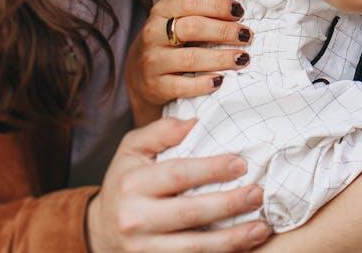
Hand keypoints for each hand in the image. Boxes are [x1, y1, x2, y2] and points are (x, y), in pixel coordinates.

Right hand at [86, 117, 270, 251]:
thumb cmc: (125, 182)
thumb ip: (161, 132)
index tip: (241, 164)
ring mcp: (144, 248)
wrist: (100, 230)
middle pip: (190, 213)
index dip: (212, 169)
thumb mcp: (132, 149)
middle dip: (229, 204)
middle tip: (258, 194)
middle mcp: (135, 218)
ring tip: (261, 228)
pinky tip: (243, 246)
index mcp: (132, 184)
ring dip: (232, 239)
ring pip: (194, 247)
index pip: (178, 174)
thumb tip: (195, 121)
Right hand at [128, 0, 253, 126]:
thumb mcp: (177, 14)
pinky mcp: (156, 86)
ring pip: (190, 59)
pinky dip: (203, 84)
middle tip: (247, 35)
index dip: (217, 5)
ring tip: (243, 58)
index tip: (240, 11)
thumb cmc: (168, 38)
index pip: (190, 2)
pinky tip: (221, 81)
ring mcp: (153, 61)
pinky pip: (182, 86)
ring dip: (220, 58)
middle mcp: (153, 34)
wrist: (139, 74)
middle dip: (223, 31)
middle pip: (192, 28)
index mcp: (161, 11)